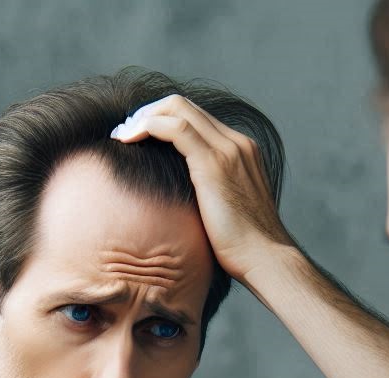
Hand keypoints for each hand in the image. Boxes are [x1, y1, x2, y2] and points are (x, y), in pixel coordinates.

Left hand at [111, 94, 294, 281]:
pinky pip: (173, 128)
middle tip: (125, 132)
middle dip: (150, 113)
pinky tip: (127, 141)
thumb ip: (211, 196)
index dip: (164, 120)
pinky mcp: (214, 163)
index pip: (198, 119)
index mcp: (242, 152)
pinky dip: (146, 127)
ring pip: (177, 109)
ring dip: (143, 117)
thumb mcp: (229, 213)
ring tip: (122, 135)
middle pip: (185, 105)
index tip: (141, 137)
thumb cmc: (246, 249)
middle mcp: (237, 143)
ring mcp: (228, 150)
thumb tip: (185, 205)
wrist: (266, 260)